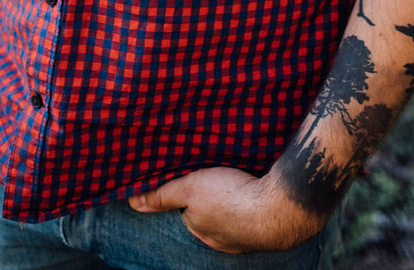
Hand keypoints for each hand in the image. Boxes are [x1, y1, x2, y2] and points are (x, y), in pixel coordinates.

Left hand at [129, 166, 325, 253]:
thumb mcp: (191, 188)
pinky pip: (252, 212)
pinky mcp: (266, 226)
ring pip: (231, 213)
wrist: (280, 207)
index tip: (191, 176)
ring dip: (232, 198)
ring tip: (234, 178)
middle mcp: (221, 239)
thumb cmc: (232, 197)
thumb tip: (133, 202)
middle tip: (214, 174)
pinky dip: (250, 201)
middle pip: (208, 213)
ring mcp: (245, 236)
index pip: (186, 210)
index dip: (186, 192)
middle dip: (209, 197)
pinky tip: (254, 186)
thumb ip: (164, 194)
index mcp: (201, 230)